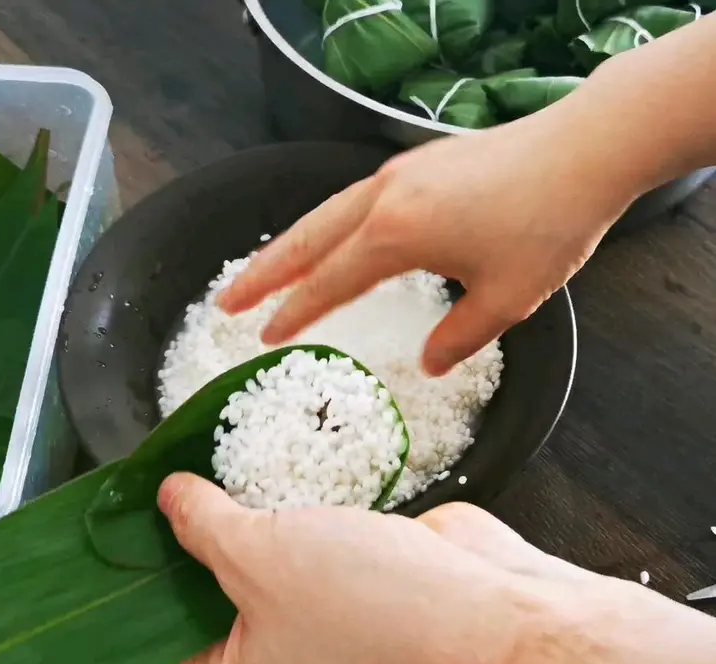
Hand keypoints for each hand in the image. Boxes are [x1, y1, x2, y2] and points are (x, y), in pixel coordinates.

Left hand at [156, 472, 625, 663]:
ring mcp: (320, 621)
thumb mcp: (255, 554)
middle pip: (217, 588)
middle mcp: (281, 661)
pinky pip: (307, 543)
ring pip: (265, 561)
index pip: (169, 629)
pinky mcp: (353, 584)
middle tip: (177, 484)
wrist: (474, 603)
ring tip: (217, 466)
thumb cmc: (368, 605)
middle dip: (203, 534)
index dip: (151, 571)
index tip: (137, 521)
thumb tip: (170, 499)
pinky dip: (293, 513)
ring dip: (251, 517)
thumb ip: (202, 523)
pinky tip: (273, 471)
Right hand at [217, 107, 644, 376]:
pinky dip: (325, 224)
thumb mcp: (505, 299)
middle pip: (306, 240)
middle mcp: (384, 198)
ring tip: (260, 270)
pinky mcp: (417, 164)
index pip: (327, 282)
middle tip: (226, 301)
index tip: (263, 336)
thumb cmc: (547, 224)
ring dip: (288, 244)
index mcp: (396, 235)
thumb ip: (458, 338)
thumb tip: (427, 364)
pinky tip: (328, 237)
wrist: (586, 149)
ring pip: (324, 214)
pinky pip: (352, 199)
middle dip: (262, 273)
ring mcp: (398, 174)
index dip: (293, 313)